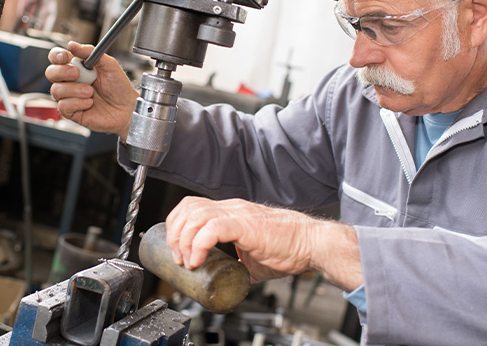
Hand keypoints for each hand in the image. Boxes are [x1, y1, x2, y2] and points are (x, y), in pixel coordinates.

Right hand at [45, 41, 138, 138]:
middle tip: (77, 74)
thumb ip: (90, 52)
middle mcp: (71, 81)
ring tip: (90, 92)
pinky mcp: (72, 112)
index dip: (56, 56)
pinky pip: (63, 106)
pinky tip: (89, 103)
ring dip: (74, 90)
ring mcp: (70, 96)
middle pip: (50, 73)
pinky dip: (77, 103)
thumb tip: (72, 45)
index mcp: (78, 67)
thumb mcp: (109, 64)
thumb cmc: (119, 87)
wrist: (127, 108)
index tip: (65, 57)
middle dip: (62, 72)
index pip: (57, 58)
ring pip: (56, 90)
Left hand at [165, 197, 363, 289]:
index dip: (177, 226)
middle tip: (179, 258)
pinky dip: (198, 244)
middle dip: (174, 234)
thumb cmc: (289, 248)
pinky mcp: (246, 225)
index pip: (192, 206)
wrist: (312, 244)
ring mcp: (238, 214)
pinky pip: (212, 228)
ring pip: (195, 215)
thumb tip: (226, 280)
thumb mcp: (253, 257)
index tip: (176, 250)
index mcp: (231, 212)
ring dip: (183, 240)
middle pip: (188, 208)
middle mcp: (231, 207)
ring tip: (187, 261)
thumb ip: (238, 263)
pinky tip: (198, 259)